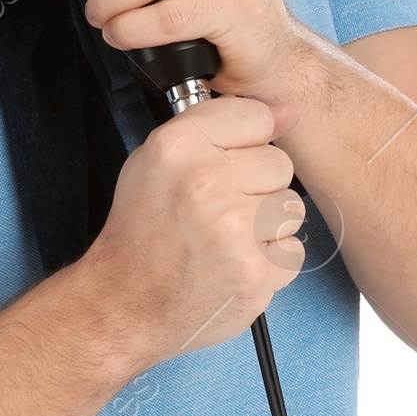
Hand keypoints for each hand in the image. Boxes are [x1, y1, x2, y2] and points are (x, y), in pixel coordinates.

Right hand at [75, 93, 305, 370]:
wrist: (124, 303)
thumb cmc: (142, 231)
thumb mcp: (157, 161)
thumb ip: (221, 127)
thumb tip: (290, 112)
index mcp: (178, 145)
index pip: (256, 116)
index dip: (244, 144)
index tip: (226, 165)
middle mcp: (206, 179)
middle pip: (279, 163)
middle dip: (255, 187)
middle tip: (217, 211)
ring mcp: (234, 227)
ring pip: (290, 207)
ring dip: (266, 225)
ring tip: (226, 240)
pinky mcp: (255, 270)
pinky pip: (293, 250)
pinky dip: (269, 262)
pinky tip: (234, 265)